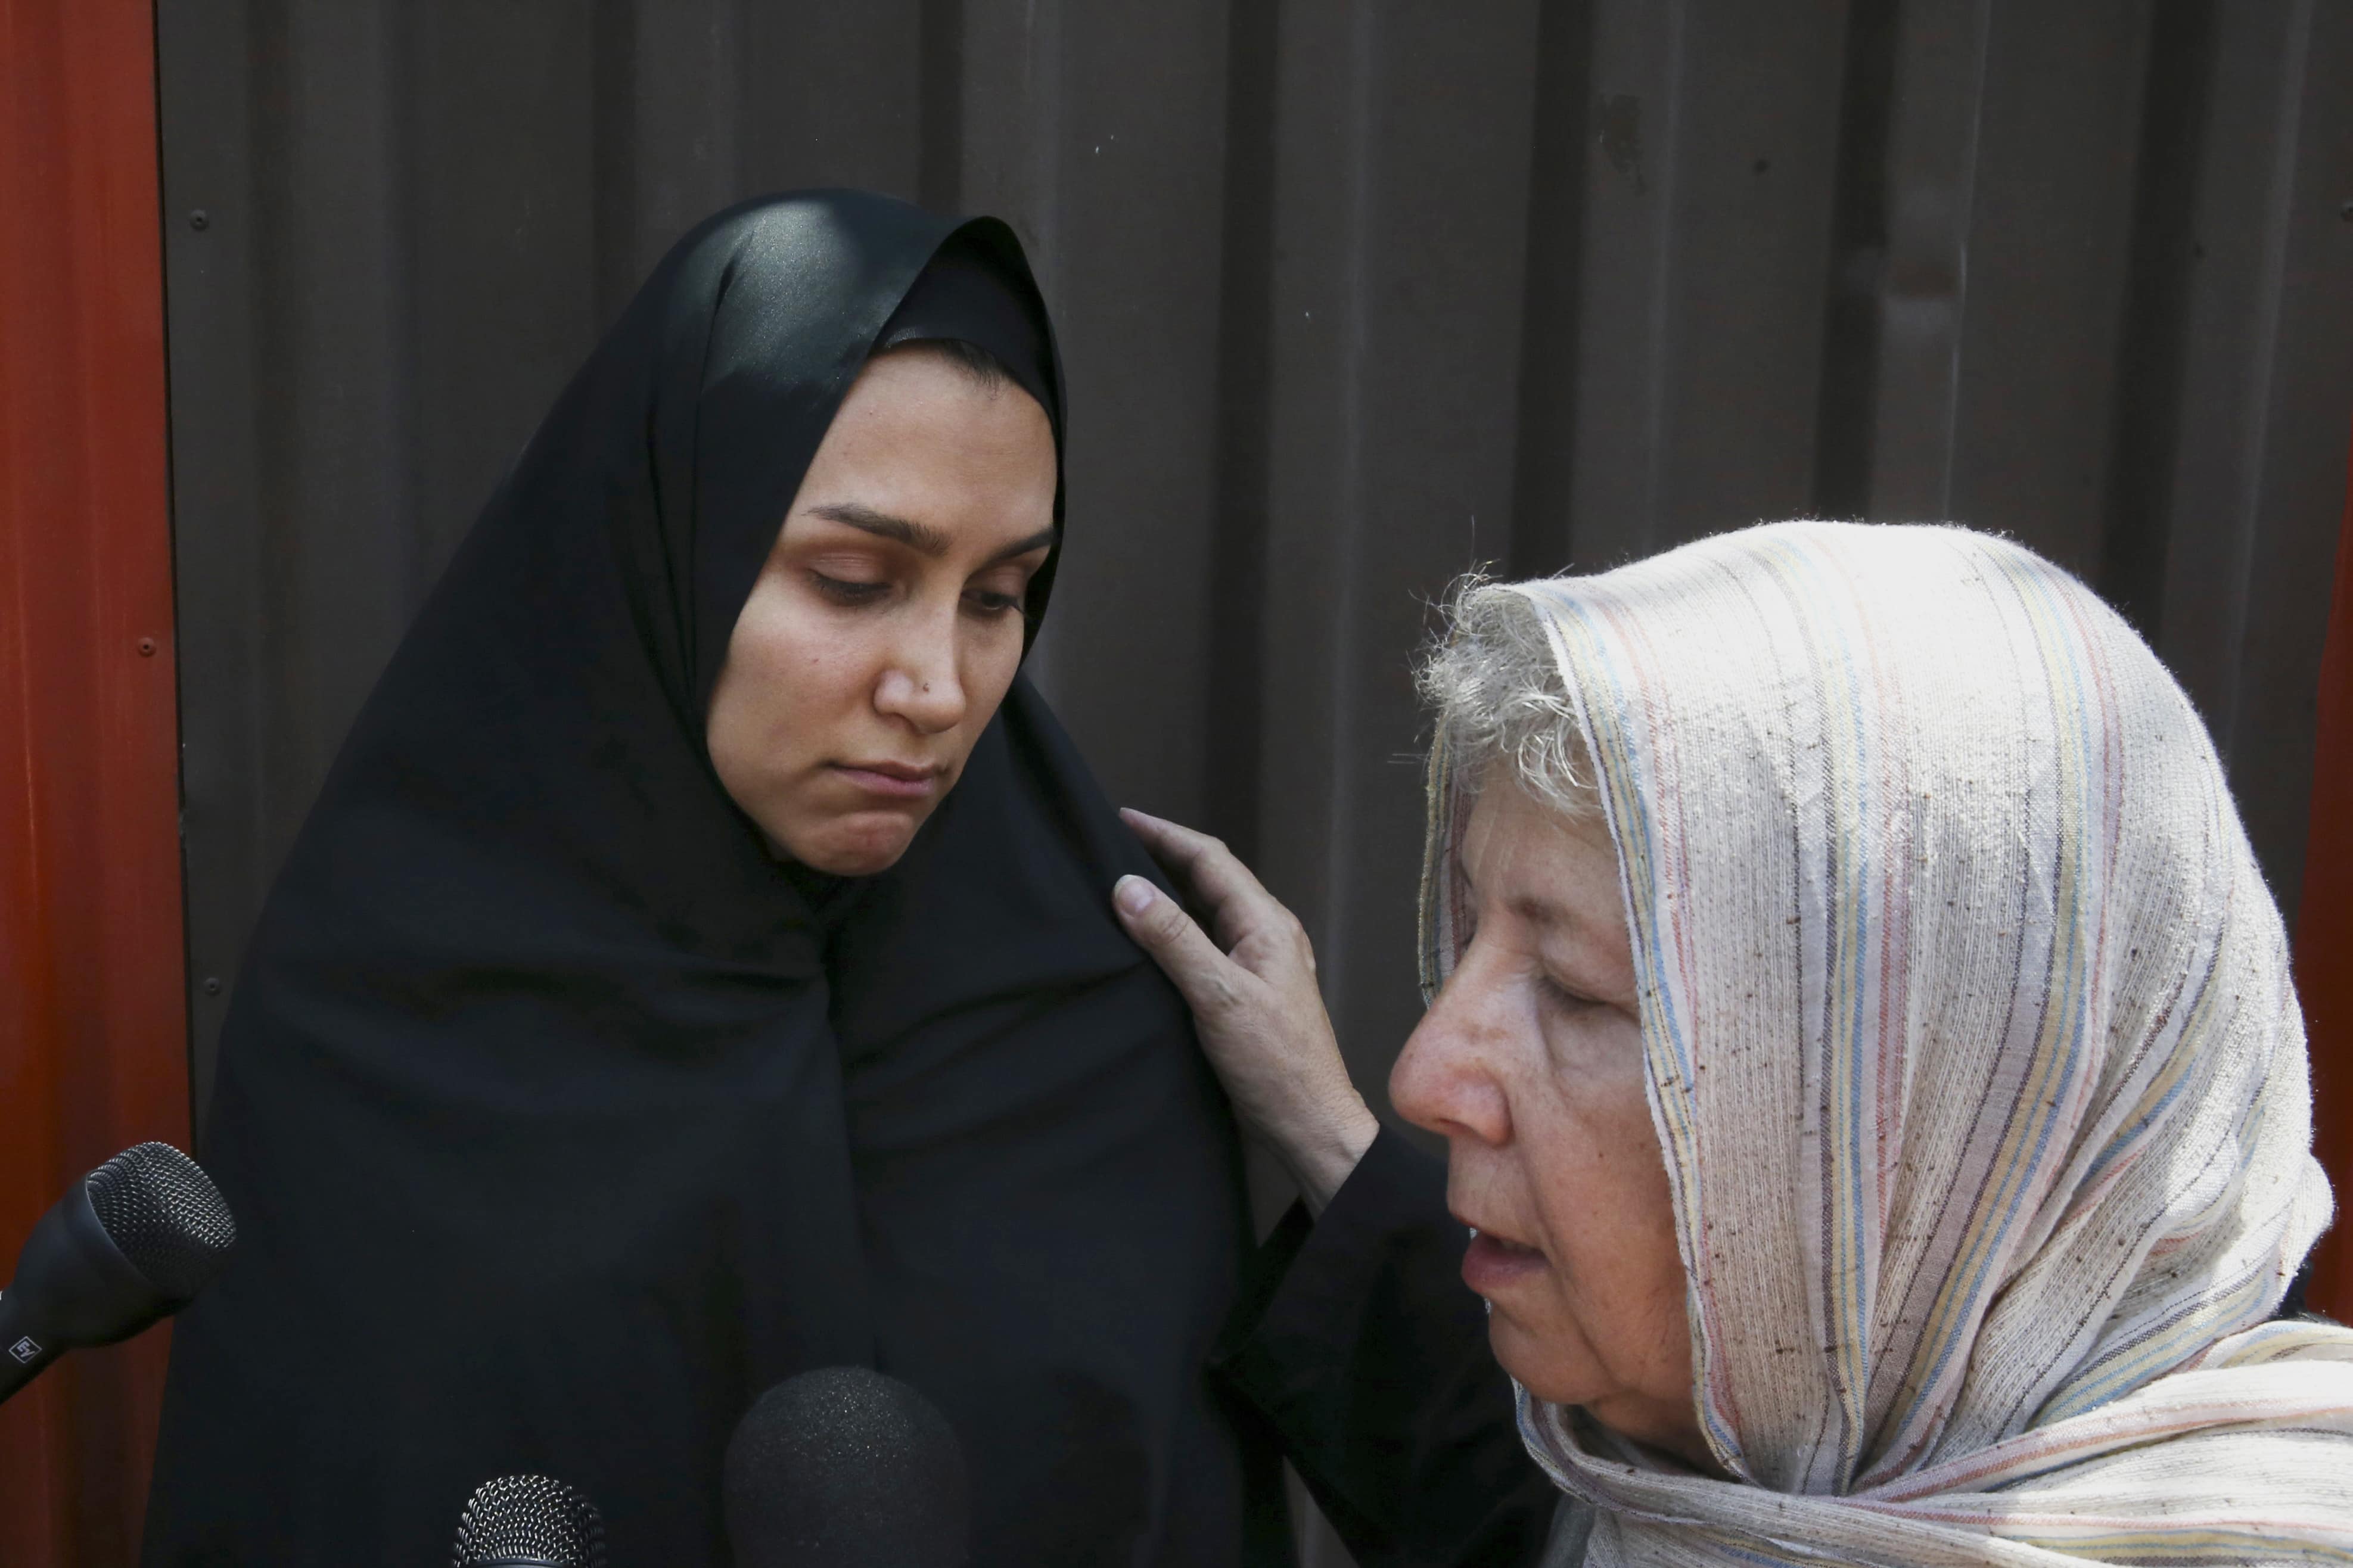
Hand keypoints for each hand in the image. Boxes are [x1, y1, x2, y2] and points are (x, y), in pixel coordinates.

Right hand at [1112, 808, 1379, 1213]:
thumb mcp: (1218, 997)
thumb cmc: (1277, 1067)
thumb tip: (1128, 887)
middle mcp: (1267, 936)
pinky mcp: (1250, 995)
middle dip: (1164, 857)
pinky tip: (1151, 946)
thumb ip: (1174, 940)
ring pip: (1209, 913)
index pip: (1210, 859)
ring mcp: (1261, 965)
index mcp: (1266, 924)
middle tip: (1113, 845)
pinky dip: (1177, 933)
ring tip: (1123, 885)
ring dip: (1170, 894)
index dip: (1164, 834)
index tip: (1119, 819)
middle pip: (1210, 880)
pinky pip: (1209, 946)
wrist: (1310, 1127)